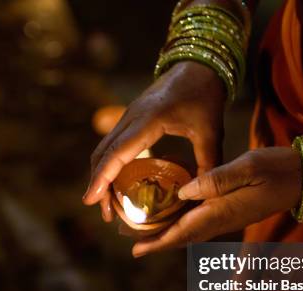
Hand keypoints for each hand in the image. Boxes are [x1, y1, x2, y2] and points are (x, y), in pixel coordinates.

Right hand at [83, 61, 226, 221]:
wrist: (197, 65)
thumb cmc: (204, 96)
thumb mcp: (211, 131)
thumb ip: (208, 162)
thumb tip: (204, 194)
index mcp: (148, 120)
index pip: (117, 153)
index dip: (102, 178)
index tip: (91, 199)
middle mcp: (131, 118)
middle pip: (103, 154)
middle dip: (98, 184)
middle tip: (103, 213)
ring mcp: (128, 116)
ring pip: (103, 149)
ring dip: (100, 175)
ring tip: (106, 203)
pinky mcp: (130, 118)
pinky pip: (112, 143)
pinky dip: (108, 164)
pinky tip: (115, 181)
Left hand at [131, 147, 302, 256]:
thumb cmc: (279, 169)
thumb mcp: (249, 166)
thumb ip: (216, 180)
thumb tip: (184, 190)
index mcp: (222, 211)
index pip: (183, 231)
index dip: (158, 242)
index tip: (136, 251)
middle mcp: (222, 220)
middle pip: (182, 236)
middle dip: (157, 241)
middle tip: (131, 242)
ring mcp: (228, 218)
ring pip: (190, 231)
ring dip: (167, 234)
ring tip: (144, 230)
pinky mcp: (231, 211)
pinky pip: (200, 222)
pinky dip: (182, 222)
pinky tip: (173, 213)